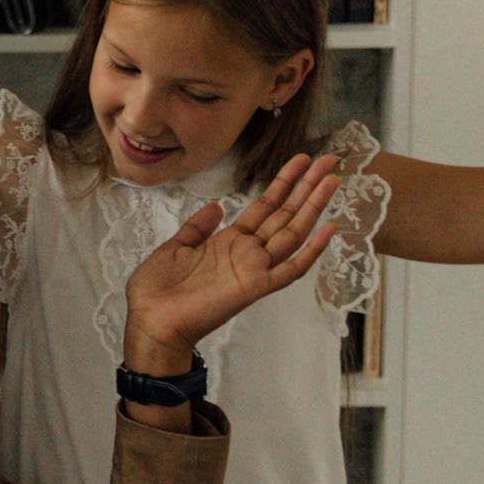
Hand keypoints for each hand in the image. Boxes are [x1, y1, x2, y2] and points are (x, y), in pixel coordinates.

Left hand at [119, 153, 346, 364]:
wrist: (150, 322)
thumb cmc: (157, 291)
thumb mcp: (174, 248)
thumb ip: (197, 228)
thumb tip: (217, 206)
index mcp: (229, 242)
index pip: (265, 207)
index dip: (284, 183)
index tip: (302, 160)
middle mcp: (248, 252)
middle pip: (285, 214)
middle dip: (307, 186)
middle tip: (330, 160)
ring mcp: (254, 269)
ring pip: (293, 232)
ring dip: (313, 205)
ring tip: (333, 179)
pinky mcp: (256, 286)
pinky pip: (291, 269)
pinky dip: (312, 250)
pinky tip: (330, 228)